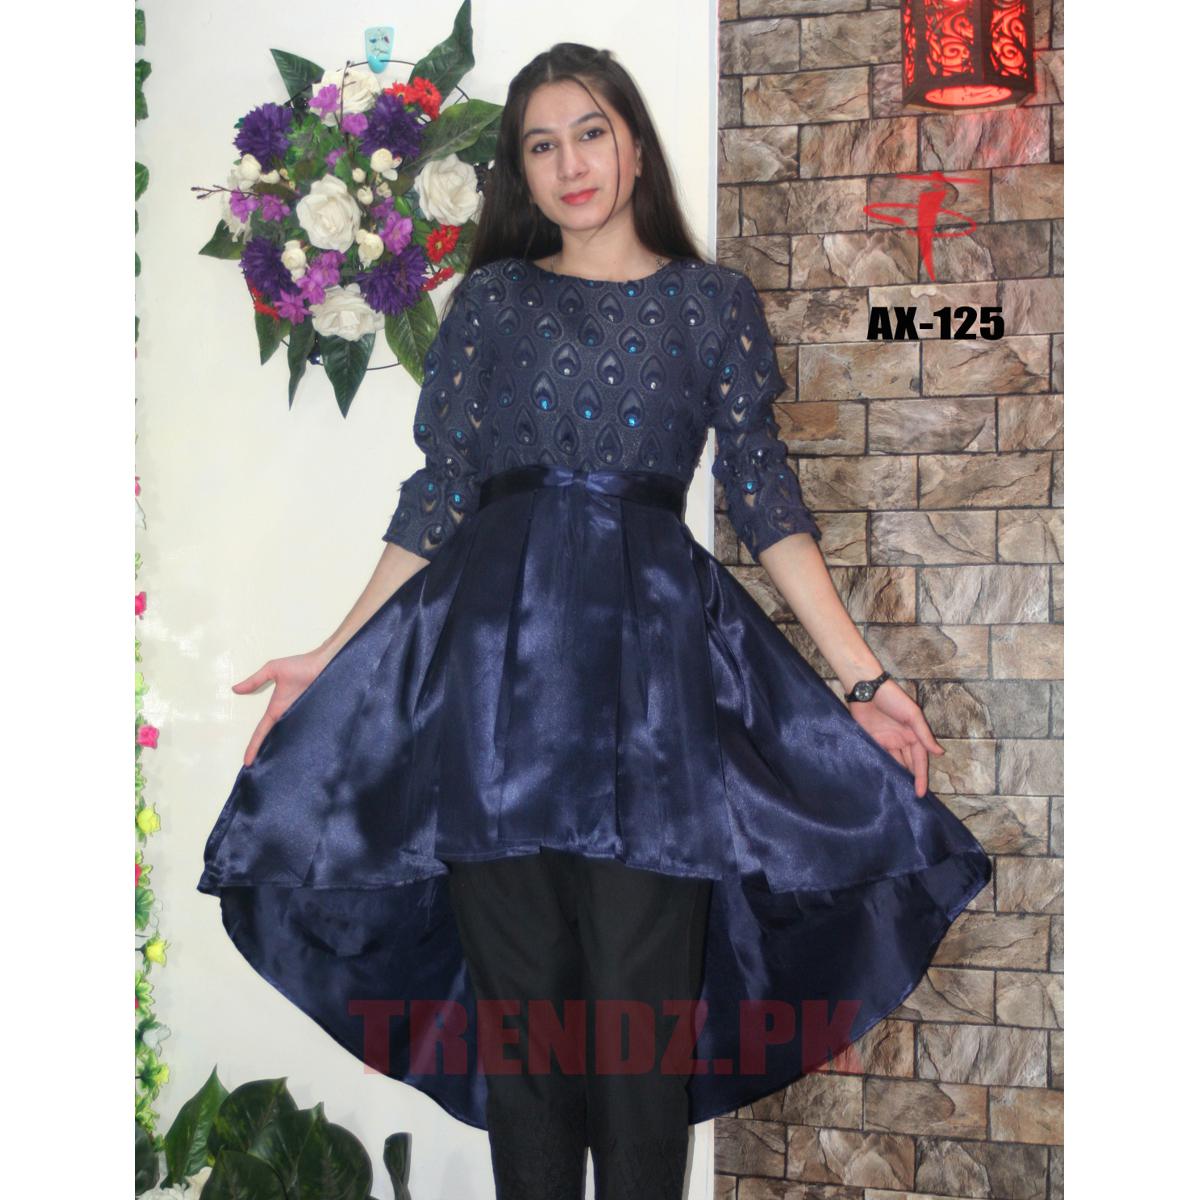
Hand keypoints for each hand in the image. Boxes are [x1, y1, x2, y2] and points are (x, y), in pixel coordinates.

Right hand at [231, 648, 331, 766]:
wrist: (327, 661)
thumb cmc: (301, 664)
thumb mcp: (273, 669)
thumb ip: (256, 680)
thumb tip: (235, 689)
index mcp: (277, 710)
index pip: (262, 732)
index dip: (254, 746)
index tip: (246, 762)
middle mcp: (290, 717)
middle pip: (276, 740)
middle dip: (268, 756)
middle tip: (262, 775)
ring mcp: (304, 718)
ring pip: (293, 740)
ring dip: (287, 753)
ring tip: (281, 773)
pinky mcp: (318, 717)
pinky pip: (310, 734)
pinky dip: (305, 745)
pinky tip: (305, 758)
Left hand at [847, 680, 943, 797]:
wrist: (866, 689)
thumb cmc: (893, 698)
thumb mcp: (913, 715)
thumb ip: (924, 735)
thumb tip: (940, 753)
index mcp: (914, 735)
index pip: (920, 760)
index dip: (921, 776)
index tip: (921, 793)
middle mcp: (902, 740)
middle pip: (908, 764)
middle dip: (910, 779)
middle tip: (910, 798)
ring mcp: (887, 741)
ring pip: (894, 762)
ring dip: (896, 775)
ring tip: (897, 793)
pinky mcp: (872, 740)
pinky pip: (879, 757)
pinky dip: (882, 766)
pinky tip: (882, 778)